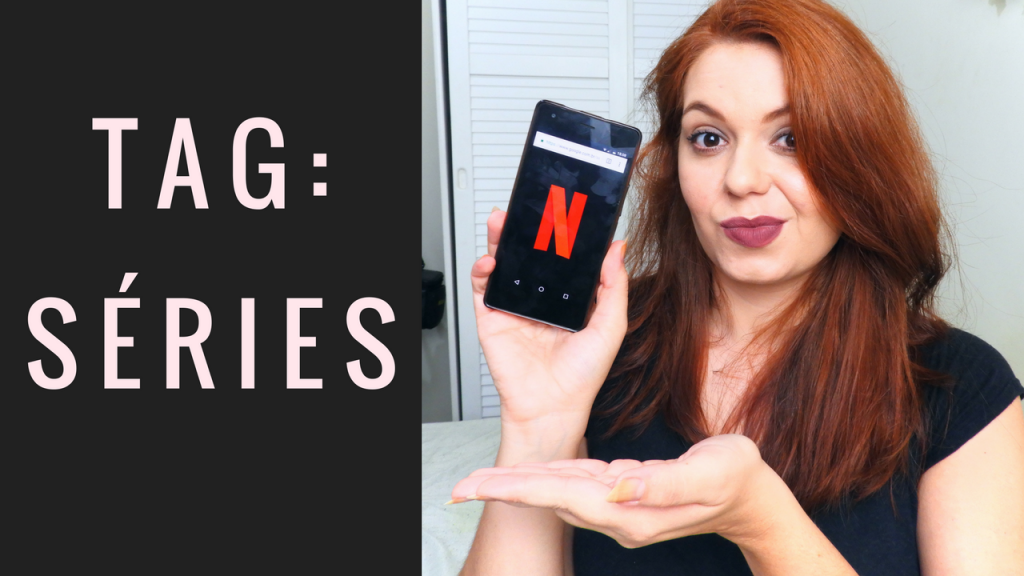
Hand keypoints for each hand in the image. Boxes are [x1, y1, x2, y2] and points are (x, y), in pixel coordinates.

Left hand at [450, 435, 779, 548]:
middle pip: (547, 498)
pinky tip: (528, 475)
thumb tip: (618, 485)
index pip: (561, 496)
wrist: (751, 500)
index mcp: (631, 510)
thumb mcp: (709, 474)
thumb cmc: (736, 481)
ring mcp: (617, 507)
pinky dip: (544, 480)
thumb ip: (663, 481)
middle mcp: (617, 514)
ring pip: (555, 493)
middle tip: (459, 486)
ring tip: (480, 481)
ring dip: (516, 486)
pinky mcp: (621, 494)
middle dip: (501, 490)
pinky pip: (574, 486)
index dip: (517, 488)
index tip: (479, 485)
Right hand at [472, 209, 627, 458]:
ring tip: (502, 222)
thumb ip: (614, 286)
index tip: (561, 215)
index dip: (558, 237)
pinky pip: (483, 288)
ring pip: (504, 266)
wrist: (553, 408)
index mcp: (567, 301)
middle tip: (527, 210)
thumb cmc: (582, 377)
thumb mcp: (611, 326)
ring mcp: (515, 309)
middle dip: (525, 231)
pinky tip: (492, 261)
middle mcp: (540, 301)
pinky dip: (483, 270)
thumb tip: (617, 249)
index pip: (560, 260)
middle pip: (529, 257)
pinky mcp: (492, 319)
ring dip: (500, 241)